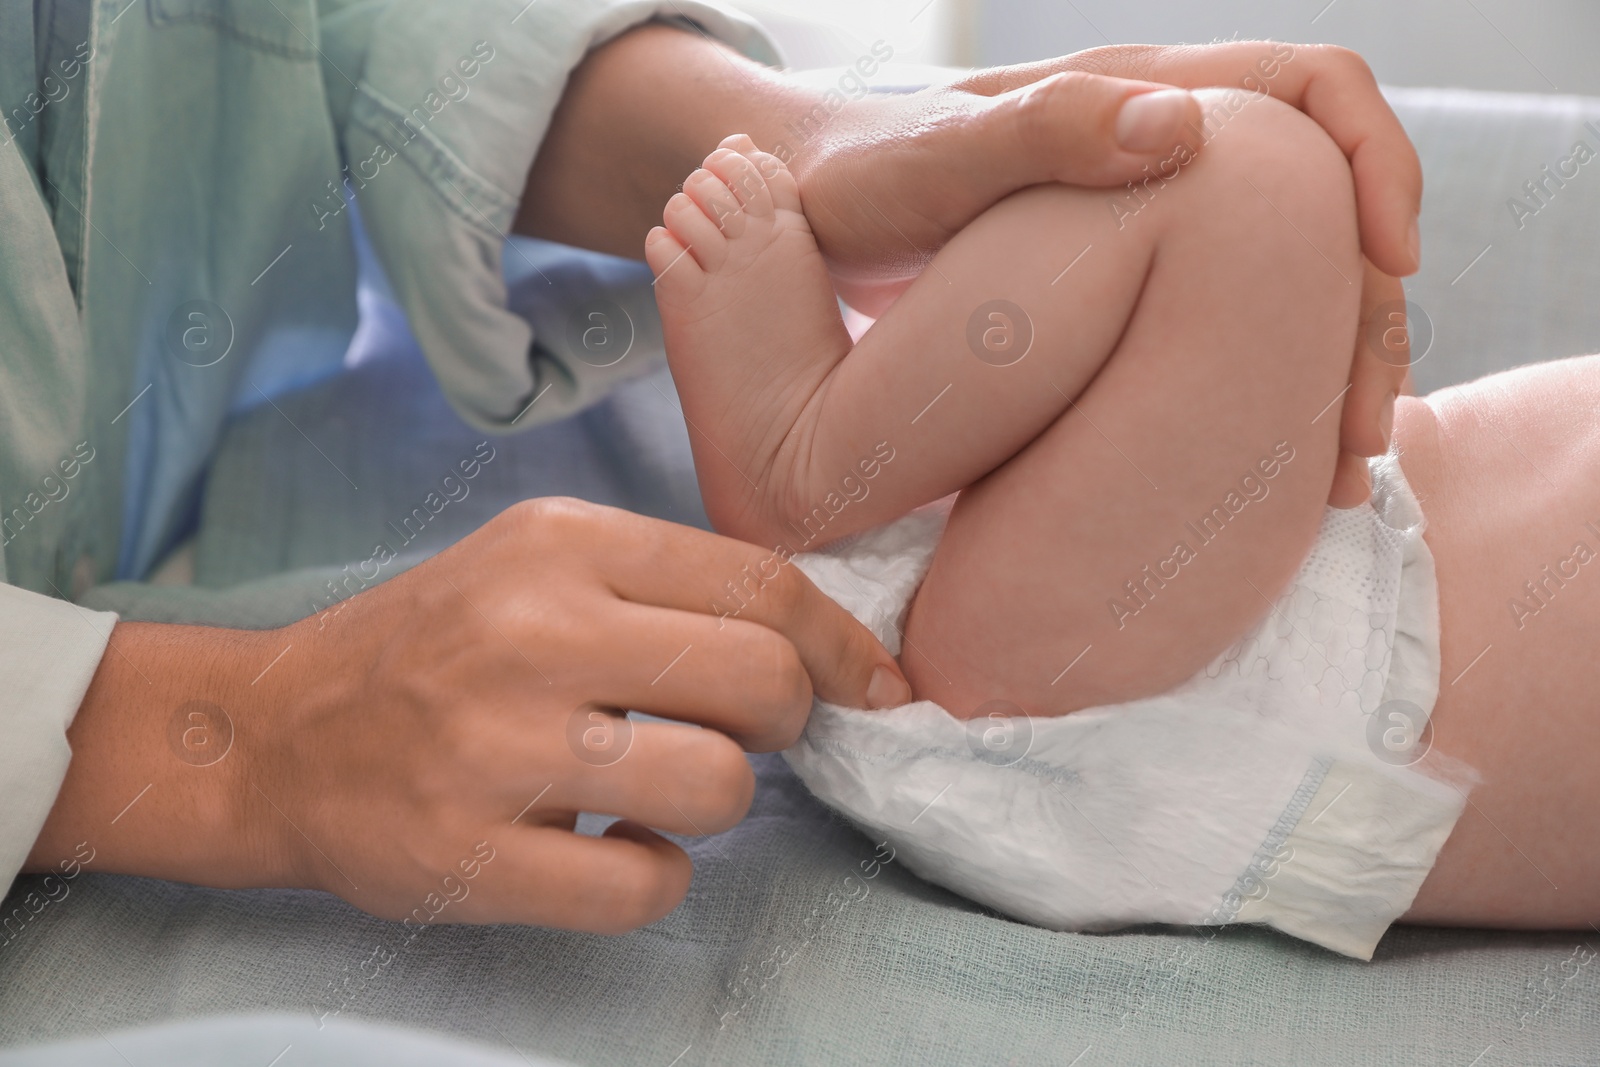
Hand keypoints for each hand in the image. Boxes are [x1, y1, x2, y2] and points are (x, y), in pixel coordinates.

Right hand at [31, 499, 909, 933]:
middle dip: (785, 718)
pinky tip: (613, 847)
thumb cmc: (436, 643)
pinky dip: (655, 876)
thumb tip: (820, 642)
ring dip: (716, 798)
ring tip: (660, 784)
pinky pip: (646, 886)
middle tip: (742, 729)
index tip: (871, 682)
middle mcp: (531, 636)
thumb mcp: (538, 561)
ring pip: (718, 787)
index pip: (760, 582)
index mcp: (559, 544)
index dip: (840, 642)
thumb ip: (666, 582)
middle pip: (759, 681)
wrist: (277, 733)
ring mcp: (495, 752)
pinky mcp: (469, 858)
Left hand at [790, 41, 1419, 506]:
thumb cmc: (856, 179)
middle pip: (1326, 204)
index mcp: (1140, 95)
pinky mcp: (1127, 285)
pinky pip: (1231, 326)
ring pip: (1289, 279)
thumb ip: (1043, 134)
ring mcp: (1150, 220)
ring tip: (1335, 474)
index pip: (1315, 92)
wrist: (798, 214)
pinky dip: (1265, 391)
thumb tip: (1178, 129)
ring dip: (1327, 365)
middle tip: (1357, 428)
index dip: (1374, 162)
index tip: (1388, 259)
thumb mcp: (936, 161)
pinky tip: (1266, 468)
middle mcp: (1163, 148)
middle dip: (1366, 307)